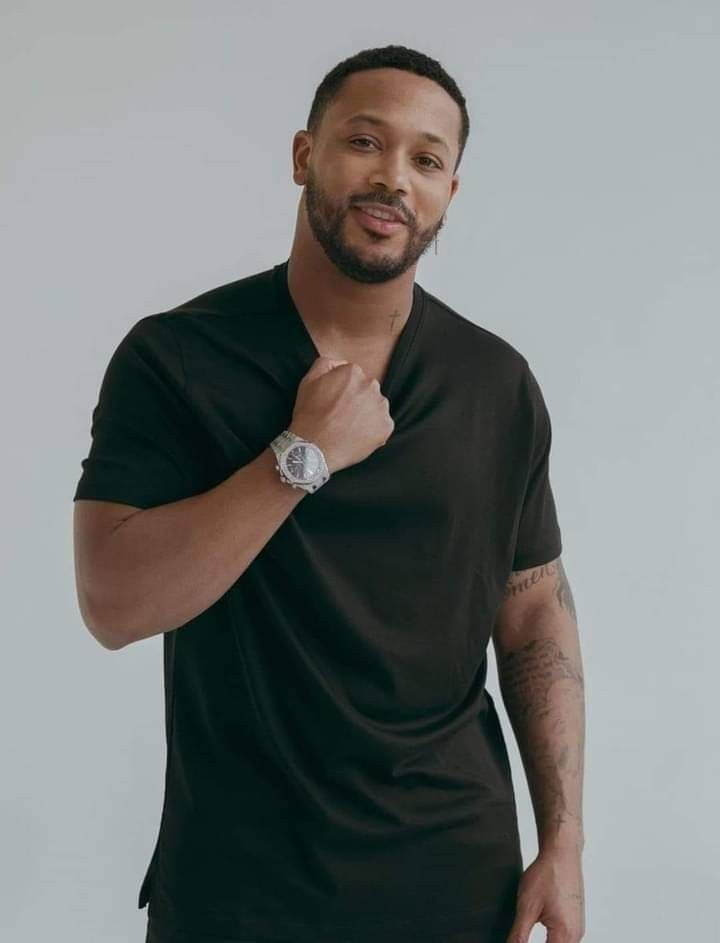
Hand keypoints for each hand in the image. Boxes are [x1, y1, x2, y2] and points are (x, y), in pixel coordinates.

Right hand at [290, 355, 394, 473]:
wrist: (314, 449)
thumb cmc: (309, 416)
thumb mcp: (308, 381)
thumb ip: (325, 363)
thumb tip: (340, 362)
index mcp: (353, 373)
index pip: (354, 377)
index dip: (343, 390)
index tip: (335, 402)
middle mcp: (371, 386)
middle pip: (367, 390)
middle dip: (357, 400)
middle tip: (341, 415)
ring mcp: (380, 407)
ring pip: (376, 406)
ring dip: (366, 414)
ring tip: (349, 427)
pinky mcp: (386, 426)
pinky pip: (382, 424)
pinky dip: (373, 430)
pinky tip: (357, 435)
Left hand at [505, 847, 584, 942]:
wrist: (562, 853)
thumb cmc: (548, 874)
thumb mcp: (526, 907)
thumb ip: (519, 936)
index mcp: (565, 935)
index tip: (517, 942)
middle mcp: (576, 935)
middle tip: (520, 937)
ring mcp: (577, 928)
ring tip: (529, 929)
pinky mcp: (575, 920)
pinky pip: (564, 939)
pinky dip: (551, 940)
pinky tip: (541, 930)